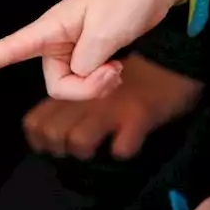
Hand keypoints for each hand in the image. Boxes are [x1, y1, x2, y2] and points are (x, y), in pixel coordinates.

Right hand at [0, 0, 209, 99]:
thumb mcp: (106, 32)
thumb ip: (85, 63)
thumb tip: (77, 76)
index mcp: (52, 28)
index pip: (9, 47)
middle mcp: (57, 40)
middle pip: (55, 83)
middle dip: (84, 88)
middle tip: (113, 72)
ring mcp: (74, 47)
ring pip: (73, 85)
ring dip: (97, 85)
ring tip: (118, 67)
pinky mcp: (91, 51)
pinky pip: (86, 79)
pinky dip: (103, 81)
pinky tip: (118, 68)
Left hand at [21, 54, 202, 159]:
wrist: (174, 56)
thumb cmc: (134, 68)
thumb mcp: (94, 78)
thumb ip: (75, 95)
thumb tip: (59, 127)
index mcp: (72, 89)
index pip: (35, 121)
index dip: (38, 139)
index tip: (50, 148)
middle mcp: (86, 98)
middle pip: (52, 134)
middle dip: (60, 150)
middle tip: (77, 150)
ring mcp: (111, 106)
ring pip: (79, 141)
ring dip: (87, 153)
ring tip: (100, 149)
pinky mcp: (139, 115)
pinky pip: (122, 147)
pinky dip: (123, 151)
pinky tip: (128, 145)